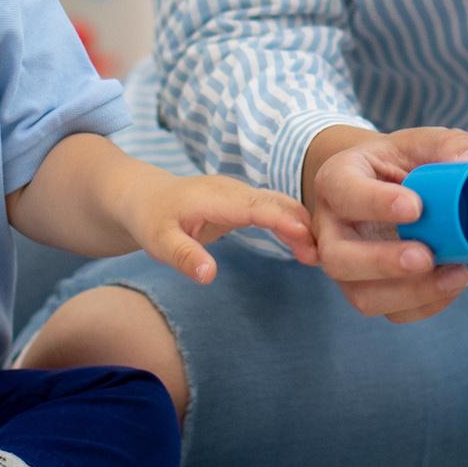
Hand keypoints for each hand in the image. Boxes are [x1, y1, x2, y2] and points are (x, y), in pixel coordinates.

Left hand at [119, 171, 318, 284]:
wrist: (144, 196)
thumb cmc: (150, 219)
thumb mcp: (157, 242)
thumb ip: (183, 257)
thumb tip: (209, 276)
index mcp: (214, 197)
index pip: (254, 206)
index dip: (282, 219)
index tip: (307, 236)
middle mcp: (232, 190)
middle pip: (275, 202)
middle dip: (301, 224)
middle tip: (323, 256)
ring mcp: (240, 194)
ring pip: (279, 203)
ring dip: (302, 224)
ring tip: (320, 255)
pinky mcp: (244, 201)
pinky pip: (274, 208)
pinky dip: (293, 223)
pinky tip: (306, 244)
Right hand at [300, 126, 467, 325]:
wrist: (385, 186)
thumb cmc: (403, 162)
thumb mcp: (423, 142)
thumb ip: (450, 146)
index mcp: (337, 179)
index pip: (344, 193)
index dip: (376, 204)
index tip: (416, 208)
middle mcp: (330, 227)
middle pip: (338, 257)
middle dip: (383, 263)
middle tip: (426, 257)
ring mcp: (345, 263)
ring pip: (360, 294)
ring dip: (409, 293)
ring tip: (455, 275)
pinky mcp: (367, 288)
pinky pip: (388, 311)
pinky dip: (423, 306)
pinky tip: (451, 285)